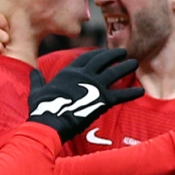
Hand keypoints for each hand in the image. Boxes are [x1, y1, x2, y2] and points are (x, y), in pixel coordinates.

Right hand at [28, 48, 142, 142]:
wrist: (50, 122)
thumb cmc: (42, 108)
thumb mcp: (37, 90)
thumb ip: (37, 79)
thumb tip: (33, 72)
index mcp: (70, 72)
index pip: (86, 58)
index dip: (96, 54)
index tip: (104, 52)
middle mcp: (84, 75)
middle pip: (103, 60)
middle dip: (114, 55)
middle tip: (124, 52)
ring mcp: (94, 86)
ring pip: (115, 73)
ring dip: (125, 67)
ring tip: (135, 63)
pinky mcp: (102, 100)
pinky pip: (121, 94)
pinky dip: (131, 92)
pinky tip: (141, 91)